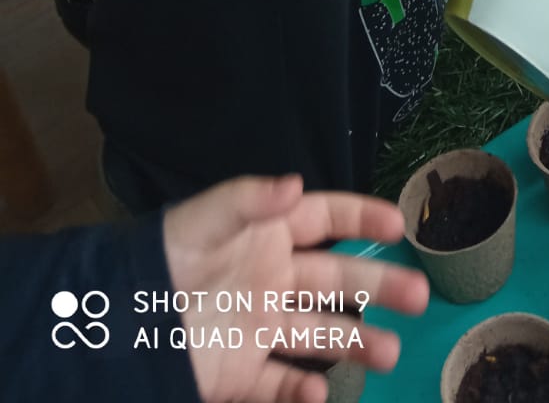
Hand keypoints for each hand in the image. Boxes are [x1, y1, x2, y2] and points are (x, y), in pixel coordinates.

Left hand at [162, 174, 428, 402]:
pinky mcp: (240, 372)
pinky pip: (279, 384)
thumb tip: (297, 185)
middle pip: (338, 279)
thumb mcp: (204, 219)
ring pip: (322, 334)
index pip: (327, 218)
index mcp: (269, 234)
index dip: (362, 216)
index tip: (400, 223)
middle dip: (380, 285)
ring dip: (357, 342)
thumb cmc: (161, 258)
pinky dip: (301, 393)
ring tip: (389, 354)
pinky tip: (319, 394)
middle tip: (420, 296)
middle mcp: (274, 279)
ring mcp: (260, 328)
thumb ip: (250, 200)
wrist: (111, 322)